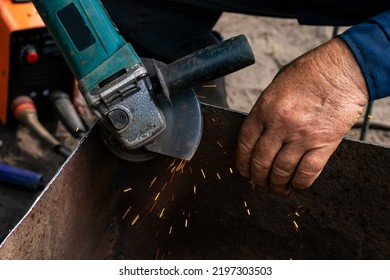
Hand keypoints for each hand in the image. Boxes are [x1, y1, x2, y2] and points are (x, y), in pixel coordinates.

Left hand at [236, 38, 368, 194]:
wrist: (343, 69)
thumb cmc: (309, 72)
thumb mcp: (276, 86)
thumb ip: (265, 110)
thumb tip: (259, 132)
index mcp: (265, 108)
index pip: (246, 143)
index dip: (242, 161)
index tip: (244, 170)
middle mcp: (280, 124)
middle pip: (261, 161)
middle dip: (258, 176)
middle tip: (259, 181)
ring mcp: (302, 135)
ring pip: (282, 170)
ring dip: (277, 183)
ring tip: (277, 187)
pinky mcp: (324, 143)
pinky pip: (307, 172)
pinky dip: (300, 182)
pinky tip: (296, 184)